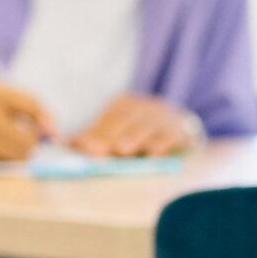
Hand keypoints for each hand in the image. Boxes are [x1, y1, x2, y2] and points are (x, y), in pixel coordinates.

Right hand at [0, 82, 55, 160]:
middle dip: (31, 143)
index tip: (52, 131)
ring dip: (18, 153)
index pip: (32, 104)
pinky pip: (2, 161)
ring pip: (18, 154)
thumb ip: (22, 107)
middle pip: (28, 139)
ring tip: (5, 145)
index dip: (45, 119)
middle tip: (27, 142)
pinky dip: (1, 158)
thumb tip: (50, 129)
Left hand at [71, 94, 197, 156]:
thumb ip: (98, 138)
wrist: (184, 130)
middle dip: (110, 136)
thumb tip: (72, 144)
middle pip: (125, 120)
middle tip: (96, 151)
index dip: (94, 132)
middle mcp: (144, 107)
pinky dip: (162, 143)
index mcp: (125, 104)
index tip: (81, 146)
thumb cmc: (143, 135)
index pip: (107, 117)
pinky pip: (170, 136)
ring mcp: (163, 117)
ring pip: (146, 126)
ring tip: (121, 149)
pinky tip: (153, 153)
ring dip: (134, 138)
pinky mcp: (180, 130)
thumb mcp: (121, 132)